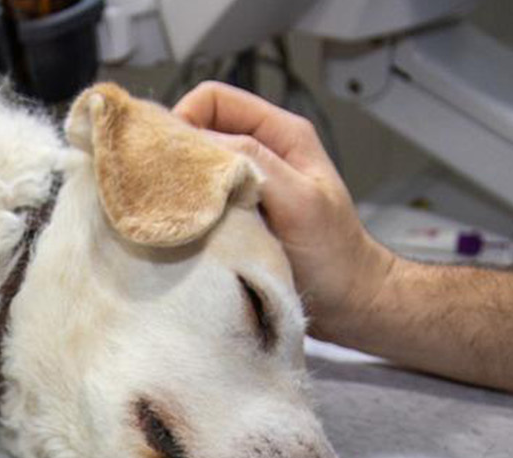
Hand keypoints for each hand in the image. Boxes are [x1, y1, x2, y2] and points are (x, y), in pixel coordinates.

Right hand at [174, 82, 397, 343]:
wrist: (349, 303)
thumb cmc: (336, 255)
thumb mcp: (300, 202)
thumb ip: (257, 164)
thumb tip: (202, 144)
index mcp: (281, 133)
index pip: (214, 99)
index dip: (184, 119)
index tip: (169, 158)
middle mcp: (262, 152)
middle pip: (200, 130)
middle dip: (177, 153)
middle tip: (163, 188)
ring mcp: (248, 184)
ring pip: (198, 167)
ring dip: (182, 186)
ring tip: (174, 211)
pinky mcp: (239, 215)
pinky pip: (202, 200)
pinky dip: (189, 211)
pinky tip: (186, 229)